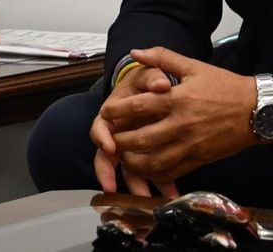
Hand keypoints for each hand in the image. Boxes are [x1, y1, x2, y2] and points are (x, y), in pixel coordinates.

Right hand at [90, 61, 177, 196]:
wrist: (161, 87)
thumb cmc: (149, 80)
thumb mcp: (149, 74)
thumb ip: (154, 75)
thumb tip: (161, 84)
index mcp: (112, 114)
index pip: (100, 128)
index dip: (102, 138)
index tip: (110, 147)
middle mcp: (118, 134)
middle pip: (106, 157)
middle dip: (109, 174)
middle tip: (112, 188)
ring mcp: (132, 147)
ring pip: (129, 170)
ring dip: (137, 185)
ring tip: (147, 198)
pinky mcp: (148, 154)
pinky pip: (151, 171)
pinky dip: (161, 182)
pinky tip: (172, 193)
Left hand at [105, 48, 257, 189]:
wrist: (258, 110)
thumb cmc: (224, 86)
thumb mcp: (194, 66)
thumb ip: (162, 57)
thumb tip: (135, 52)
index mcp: (178, 98)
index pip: (140, 106)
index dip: (118, 111)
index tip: (106, 112)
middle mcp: (182, 124)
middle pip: (142, 139)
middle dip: (121, 141)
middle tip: (110, 139)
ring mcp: (191, 144)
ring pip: (155, 161)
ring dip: (135, 162)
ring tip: (124, 157)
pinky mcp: (200, 159)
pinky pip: (173, 171)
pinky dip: (155, 173)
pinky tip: (146, 169)